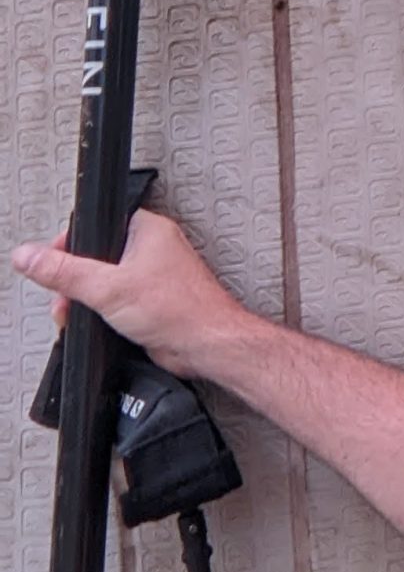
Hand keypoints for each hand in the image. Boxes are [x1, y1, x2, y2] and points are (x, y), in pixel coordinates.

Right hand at [12, 211, 250, 378]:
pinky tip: (101, 325)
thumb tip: (30, 256)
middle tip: (67, 297)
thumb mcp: (107, 288)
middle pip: (96, 257)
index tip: (53, 263)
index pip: (96, 226)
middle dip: (74, 281)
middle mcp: (152, 249)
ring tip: (80, 314)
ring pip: (105, 282)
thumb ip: (64, 272)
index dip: (69, 244)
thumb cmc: (179, 310)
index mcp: (146, 230)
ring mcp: (153, 276)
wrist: (206, 345)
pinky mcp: (152, 302)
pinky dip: (103, 313)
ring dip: (87, 300)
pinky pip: (117, 301)